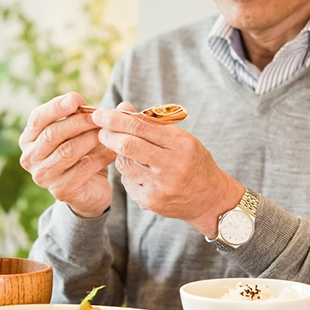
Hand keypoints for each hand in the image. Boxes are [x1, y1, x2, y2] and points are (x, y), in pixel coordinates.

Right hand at [19, 92, 117, 216]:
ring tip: (108, 131)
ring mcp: (43, 176)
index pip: (37, 118)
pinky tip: (114, 150)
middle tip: (99, 116)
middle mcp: (29, 158)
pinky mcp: (61, 190)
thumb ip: (88, 115)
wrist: (90, 189)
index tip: (76, 99)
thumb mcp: (80, 132)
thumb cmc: (82, 153)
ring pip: (67, 151)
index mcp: (28, 139)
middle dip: (78, 122)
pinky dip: (101, 156)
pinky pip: (83, 168)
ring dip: (90, 138)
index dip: (56, 107)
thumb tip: (108, 103)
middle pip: (52, 134)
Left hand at [93, 101, 241, 234]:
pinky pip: (127, 182)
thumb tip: (121, 108)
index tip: (99, 114)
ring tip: (129, 153)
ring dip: (119, 155)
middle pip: (127, 146)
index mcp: (182, 144)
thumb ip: (150, 124)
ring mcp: (161, 186)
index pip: (141, 127)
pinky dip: (128, 174)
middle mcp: (172, 166)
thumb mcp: (180, 138)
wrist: (210, 199)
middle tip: (101, 130)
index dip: (115, 119)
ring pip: (123, 164)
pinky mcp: (151, 201)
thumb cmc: (192, 161)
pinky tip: (141, 173)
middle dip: (108, 135)